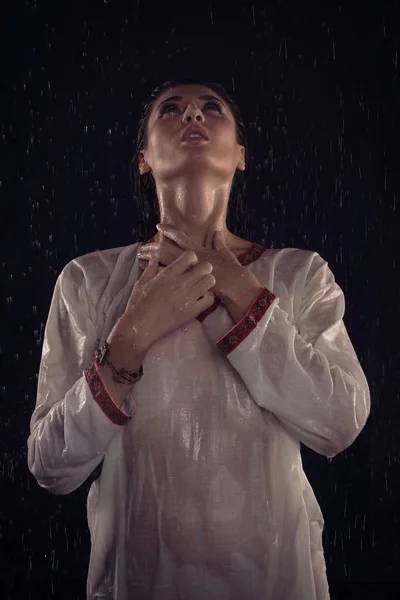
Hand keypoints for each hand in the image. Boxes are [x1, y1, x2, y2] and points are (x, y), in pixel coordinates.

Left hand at [137, 224, 257, 301]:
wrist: (235, 287)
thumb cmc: (232, 271)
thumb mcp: (226, 254)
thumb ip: (219, 243)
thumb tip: (216, 233)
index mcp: (199, 250)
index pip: (181, 238)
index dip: (169, 231)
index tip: (158, 227)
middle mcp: (190, 259)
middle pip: (167, 251)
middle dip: (154, 248)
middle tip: (143, 247)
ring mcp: (187, 272)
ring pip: (165, 264)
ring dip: (152, 260)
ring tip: (141, 258)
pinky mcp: (186, 284)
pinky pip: (168, 279)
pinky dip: (157, 274)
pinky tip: (148, 273)